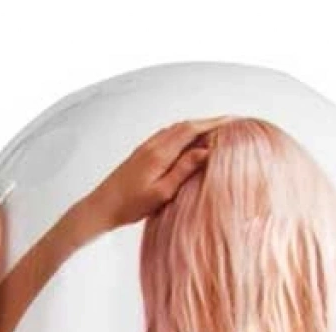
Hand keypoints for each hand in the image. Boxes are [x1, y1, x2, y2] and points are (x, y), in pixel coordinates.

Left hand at [81, 120, 224, 230]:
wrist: (101, 207)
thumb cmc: (130, 205)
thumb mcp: (162, 192)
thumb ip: (183, 170)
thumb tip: (206, 151)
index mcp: (161, 152)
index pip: (193, 129)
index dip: (215, 122)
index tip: (234, 120)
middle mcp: (154, 144)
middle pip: (186, 125)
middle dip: (210, 122)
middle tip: (231, 124)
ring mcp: (147, 146)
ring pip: (177, 129)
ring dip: (197, 127)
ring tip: (216, 131)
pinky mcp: (142, 152)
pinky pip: (168, 135)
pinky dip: (184, 134)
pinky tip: (189, 142)